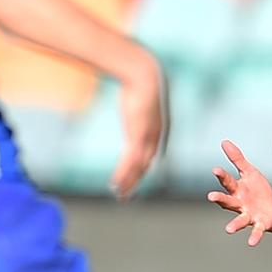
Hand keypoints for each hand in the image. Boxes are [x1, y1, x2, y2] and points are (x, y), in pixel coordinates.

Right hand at [110, 54, 164, 198]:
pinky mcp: (138, 137)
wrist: (145, 76)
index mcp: (155, 129)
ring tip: (120, 195)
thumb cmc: (139, 82)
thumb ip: (137, 103)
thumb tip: (133, 96)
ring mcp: (147, 138)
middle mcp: (155, 137)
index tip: (135, 176)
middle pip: (145, 164)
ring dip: (129, 182)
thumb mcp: (139, 96)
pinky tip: (115, 185)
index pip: (149, 153)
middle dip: (136, 180)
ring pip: (138, 167)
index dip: (142, 167)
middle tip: (127, 193)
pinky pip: (130, 162)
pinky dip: (123, 175)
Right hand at [208, 140, 271, 245]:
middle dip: (219, 199)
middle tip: (210, 197)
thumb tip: (224, 141)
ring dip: (234, 225)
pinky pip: (256, 231)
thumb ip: (237, 158)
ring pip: (239, 220)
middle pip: (227, 201)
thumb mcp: (250, 172)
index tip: (215, 169)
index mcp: (237, 189)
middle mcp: (239, 203)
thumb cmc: (258, 190)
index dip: (221, 175)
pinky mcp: (260, 224)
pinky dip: (254, 236)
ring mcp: (248, 215)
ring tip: (228, 230)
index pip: (227, 181)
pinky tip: (252, 243)